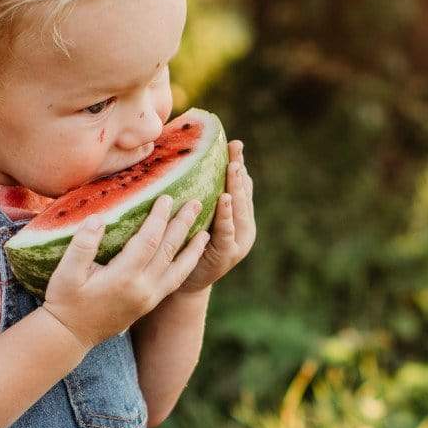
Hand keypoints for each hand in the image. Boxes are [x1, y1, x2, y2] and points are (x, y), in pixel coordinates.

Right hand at [41, 193, 210, 346]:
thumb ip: (82, 245)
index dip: (159, 218)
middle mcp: (143, 288)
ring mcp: (150, 298)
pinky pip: (175, 281)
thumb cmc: (65, 301)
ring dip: (193, 248)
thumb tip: (98, 218)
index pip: (149, 241)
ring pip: (179, 269)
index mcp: (123, 277)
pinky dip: (187, 265)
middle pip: (169, 250)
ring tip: (206, 231)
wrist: (71, 336)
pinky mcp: (150, 304)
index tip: (167, 197)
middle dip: (183, 225)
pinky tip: (192, 254)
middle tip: (196, 202)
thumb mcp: (66, 273)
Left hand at [175, 140, 255, 294]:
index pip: (241, 185)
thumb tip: (186, 161)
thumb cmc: (186, 245)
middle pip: (243, 194)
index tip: (234, 144)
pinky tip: (226, 199)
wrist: (183, 284)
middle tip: (235, 150)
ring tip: (233, 168)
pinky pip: (228, 231)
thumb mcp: (198, 217)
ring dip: (236, 188)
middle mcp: (244, 227)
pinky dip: (227, 215)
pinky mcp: (228, 254)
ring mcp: (239, 242)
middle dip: (238, 172)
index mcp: (239, 216)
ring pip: (240, 210)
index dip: (239, 165)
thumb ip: (201, 195)